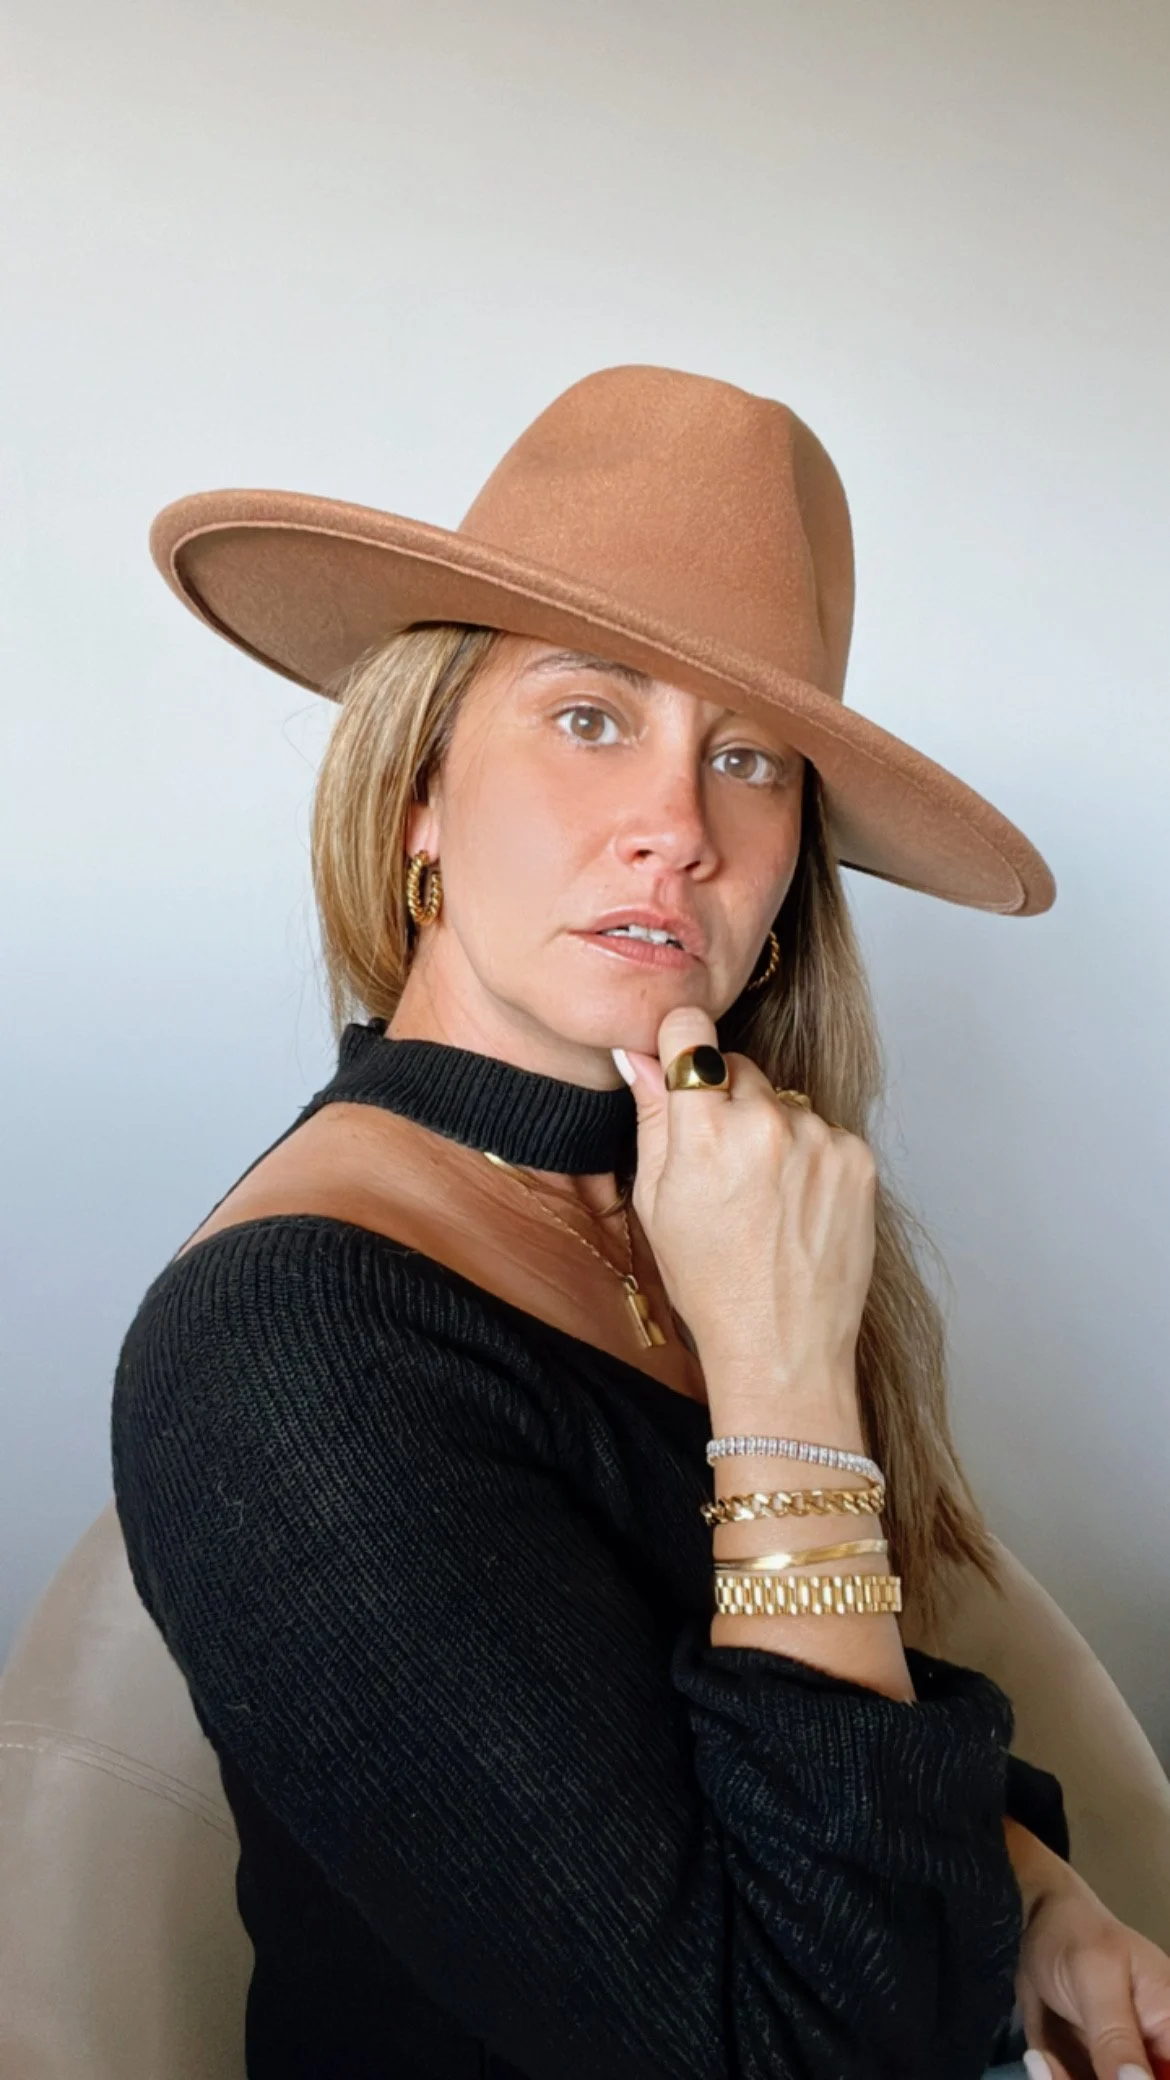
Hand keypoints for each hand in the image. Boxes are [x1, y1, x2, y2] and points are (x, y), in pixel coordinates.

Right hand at [617, 1005, 876, 1396]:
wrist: (784, 1344)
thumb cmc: (711, 1282)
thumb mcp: (657, 1201)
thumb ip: (651, 1117)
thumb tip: (635, 1054)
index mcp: (704, 1133)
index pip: (690, 1030)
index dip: (680, 1044)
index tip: (680, 1062)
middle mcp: (766, 1124)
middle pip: (737, 1066)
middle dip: (725, 1098)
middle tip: (720, 1164)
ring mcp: (820, 1138)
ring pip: (781, 1100)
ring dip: (769, 1129)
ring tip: (763, 1196)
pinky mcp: (857, 1156)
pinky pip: (821, 1129)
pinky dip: (807, 1155)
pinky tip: (795, 1204)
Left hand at [1009, 1827, 1169, 2079]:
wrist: (1032, 1923)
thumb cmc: (1075, 1933)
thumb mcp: (1096, 1979)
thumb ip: (1118, 2036)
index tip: (1107, 2075)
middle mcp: (1153, 2051)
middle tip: (1061, 2072)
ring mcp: (1120, 2064)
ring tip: (1044, 2061)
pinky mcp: (1090, 2069)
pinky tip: (1040, 2057)